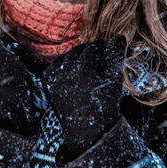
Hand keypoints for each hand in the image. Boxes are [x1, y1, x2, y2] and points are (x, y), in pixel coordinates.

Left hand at [42, 35, 125, 160]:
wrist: (87, 132)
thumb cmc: (104, 107)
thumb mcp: (113, 82)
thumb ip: (114, 57)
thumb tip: (118, 36)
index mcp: (81, 71)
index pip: (93, 49)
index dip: (103, 46)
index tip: (110, 47)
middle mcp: (64, 72)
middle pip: (78, 51)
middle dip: (90, 50)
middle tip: (101, 52)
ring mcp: (53, 78)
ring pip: (66, 56)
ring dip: (77, 55)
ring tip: (90, 61)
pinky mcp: (48, 83)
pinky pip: (56, 65)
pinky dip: (65, 63)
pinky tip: (75, 69)